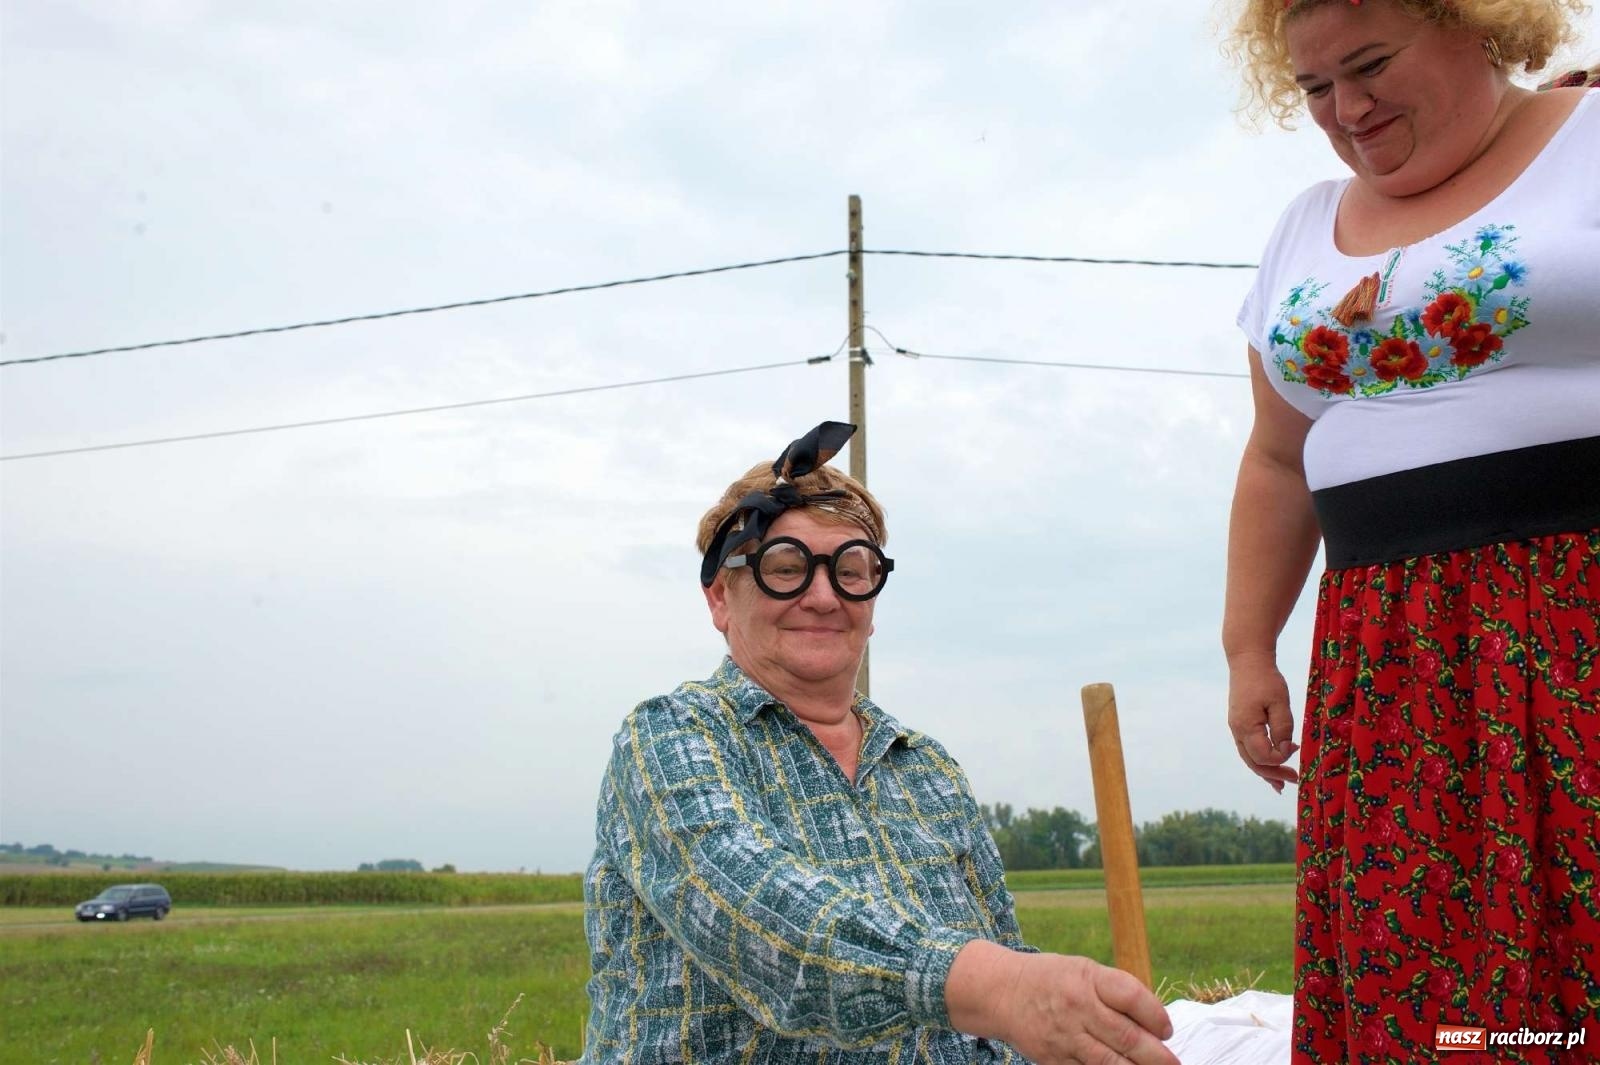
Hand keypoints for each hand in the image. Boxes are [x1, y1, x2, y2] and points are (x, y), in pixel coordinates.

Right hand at [1004, 954, 1178, 1064]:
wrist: (1001, 992)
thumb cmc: (1052, 979)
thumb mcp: (1083, 970)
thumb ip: (1115, 992)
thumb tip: (1154, 1023)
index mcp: (1087, 978)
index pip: (1131, 997)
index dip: (1156, 1016)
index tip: (1166, 1029)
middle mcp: (1077, 1007)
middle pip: (1126, 1036)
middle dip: (1157, 1056)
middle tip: (1174, 1063)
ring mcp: (1064, 1036)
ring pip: (1110, 1063)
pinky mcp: (1053, 1060)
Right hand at [1227, 650, 1299, 791]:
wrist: (1247, 660)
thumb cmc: (1266, 679)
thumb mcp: (1279, 702)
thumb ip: (1283, 727)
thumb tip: (1286, 749)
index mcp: (1246, 727)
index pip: (1264, 756)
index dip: (1282, 758)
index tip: (1296, 747)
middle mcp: (1237, 731)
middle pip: (1254, 762)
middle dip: (1274, 774)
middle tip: (1295, 780)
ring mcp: (1236, 728)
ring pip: (1249, 758)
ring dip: (1266, 771)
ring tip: (1282, 784)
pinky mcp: (1239, 724)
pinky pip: (1248, 749)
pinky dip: (1260, 761)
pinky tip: (1271, 767)